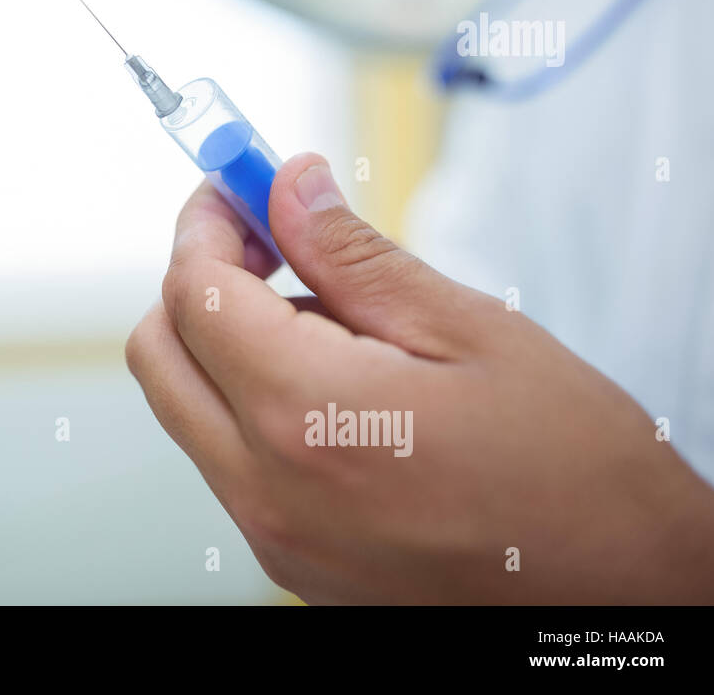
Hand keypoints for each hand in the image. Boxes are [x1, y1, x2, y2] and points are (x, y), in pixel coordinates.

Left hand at [125, 152, 713, 602]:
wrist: (623, 597)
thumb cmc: (576, 473)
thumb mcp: (471, 332)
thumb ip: (353, 256)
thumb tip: (286, 185)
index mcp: (306, 418)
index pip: (194, 294)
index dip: (205, 225)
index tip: (236, 189)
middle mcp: (266, 489)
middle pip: (160, 355)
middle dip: (196, 281)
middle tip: (265, 241)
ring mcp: (272, 537)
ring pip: (188, 409)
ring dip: (226, 344)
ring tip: (337, 323)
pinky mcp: (290, 562)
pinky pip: (230, 462)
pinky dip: (252, 404)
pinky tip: (340, 388)